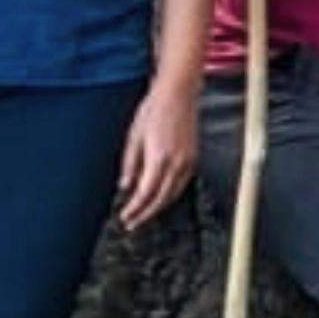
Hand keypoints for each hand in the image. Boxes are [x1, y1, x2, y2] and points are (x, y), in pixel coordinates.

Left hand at [117, 78, 201, 227]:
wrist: (178, 94)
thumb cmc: (153, 110)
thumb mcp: (133, 137)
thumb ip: (130, 164)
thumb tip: (125, 185)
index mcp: (159, 158)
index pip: (146, 193)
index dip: (135, 208)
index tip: (125, 217)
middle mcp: (177, 163)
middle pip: (162, 198)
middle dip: (146, 213)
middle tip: (133, 223)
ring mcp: (188, 160)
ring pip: (174, 193)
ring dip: (159, 206)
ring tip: (145, 214)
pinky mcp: (193, 157)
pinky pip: (182, 183)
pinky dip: (171, 194)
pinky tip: (161, 196)